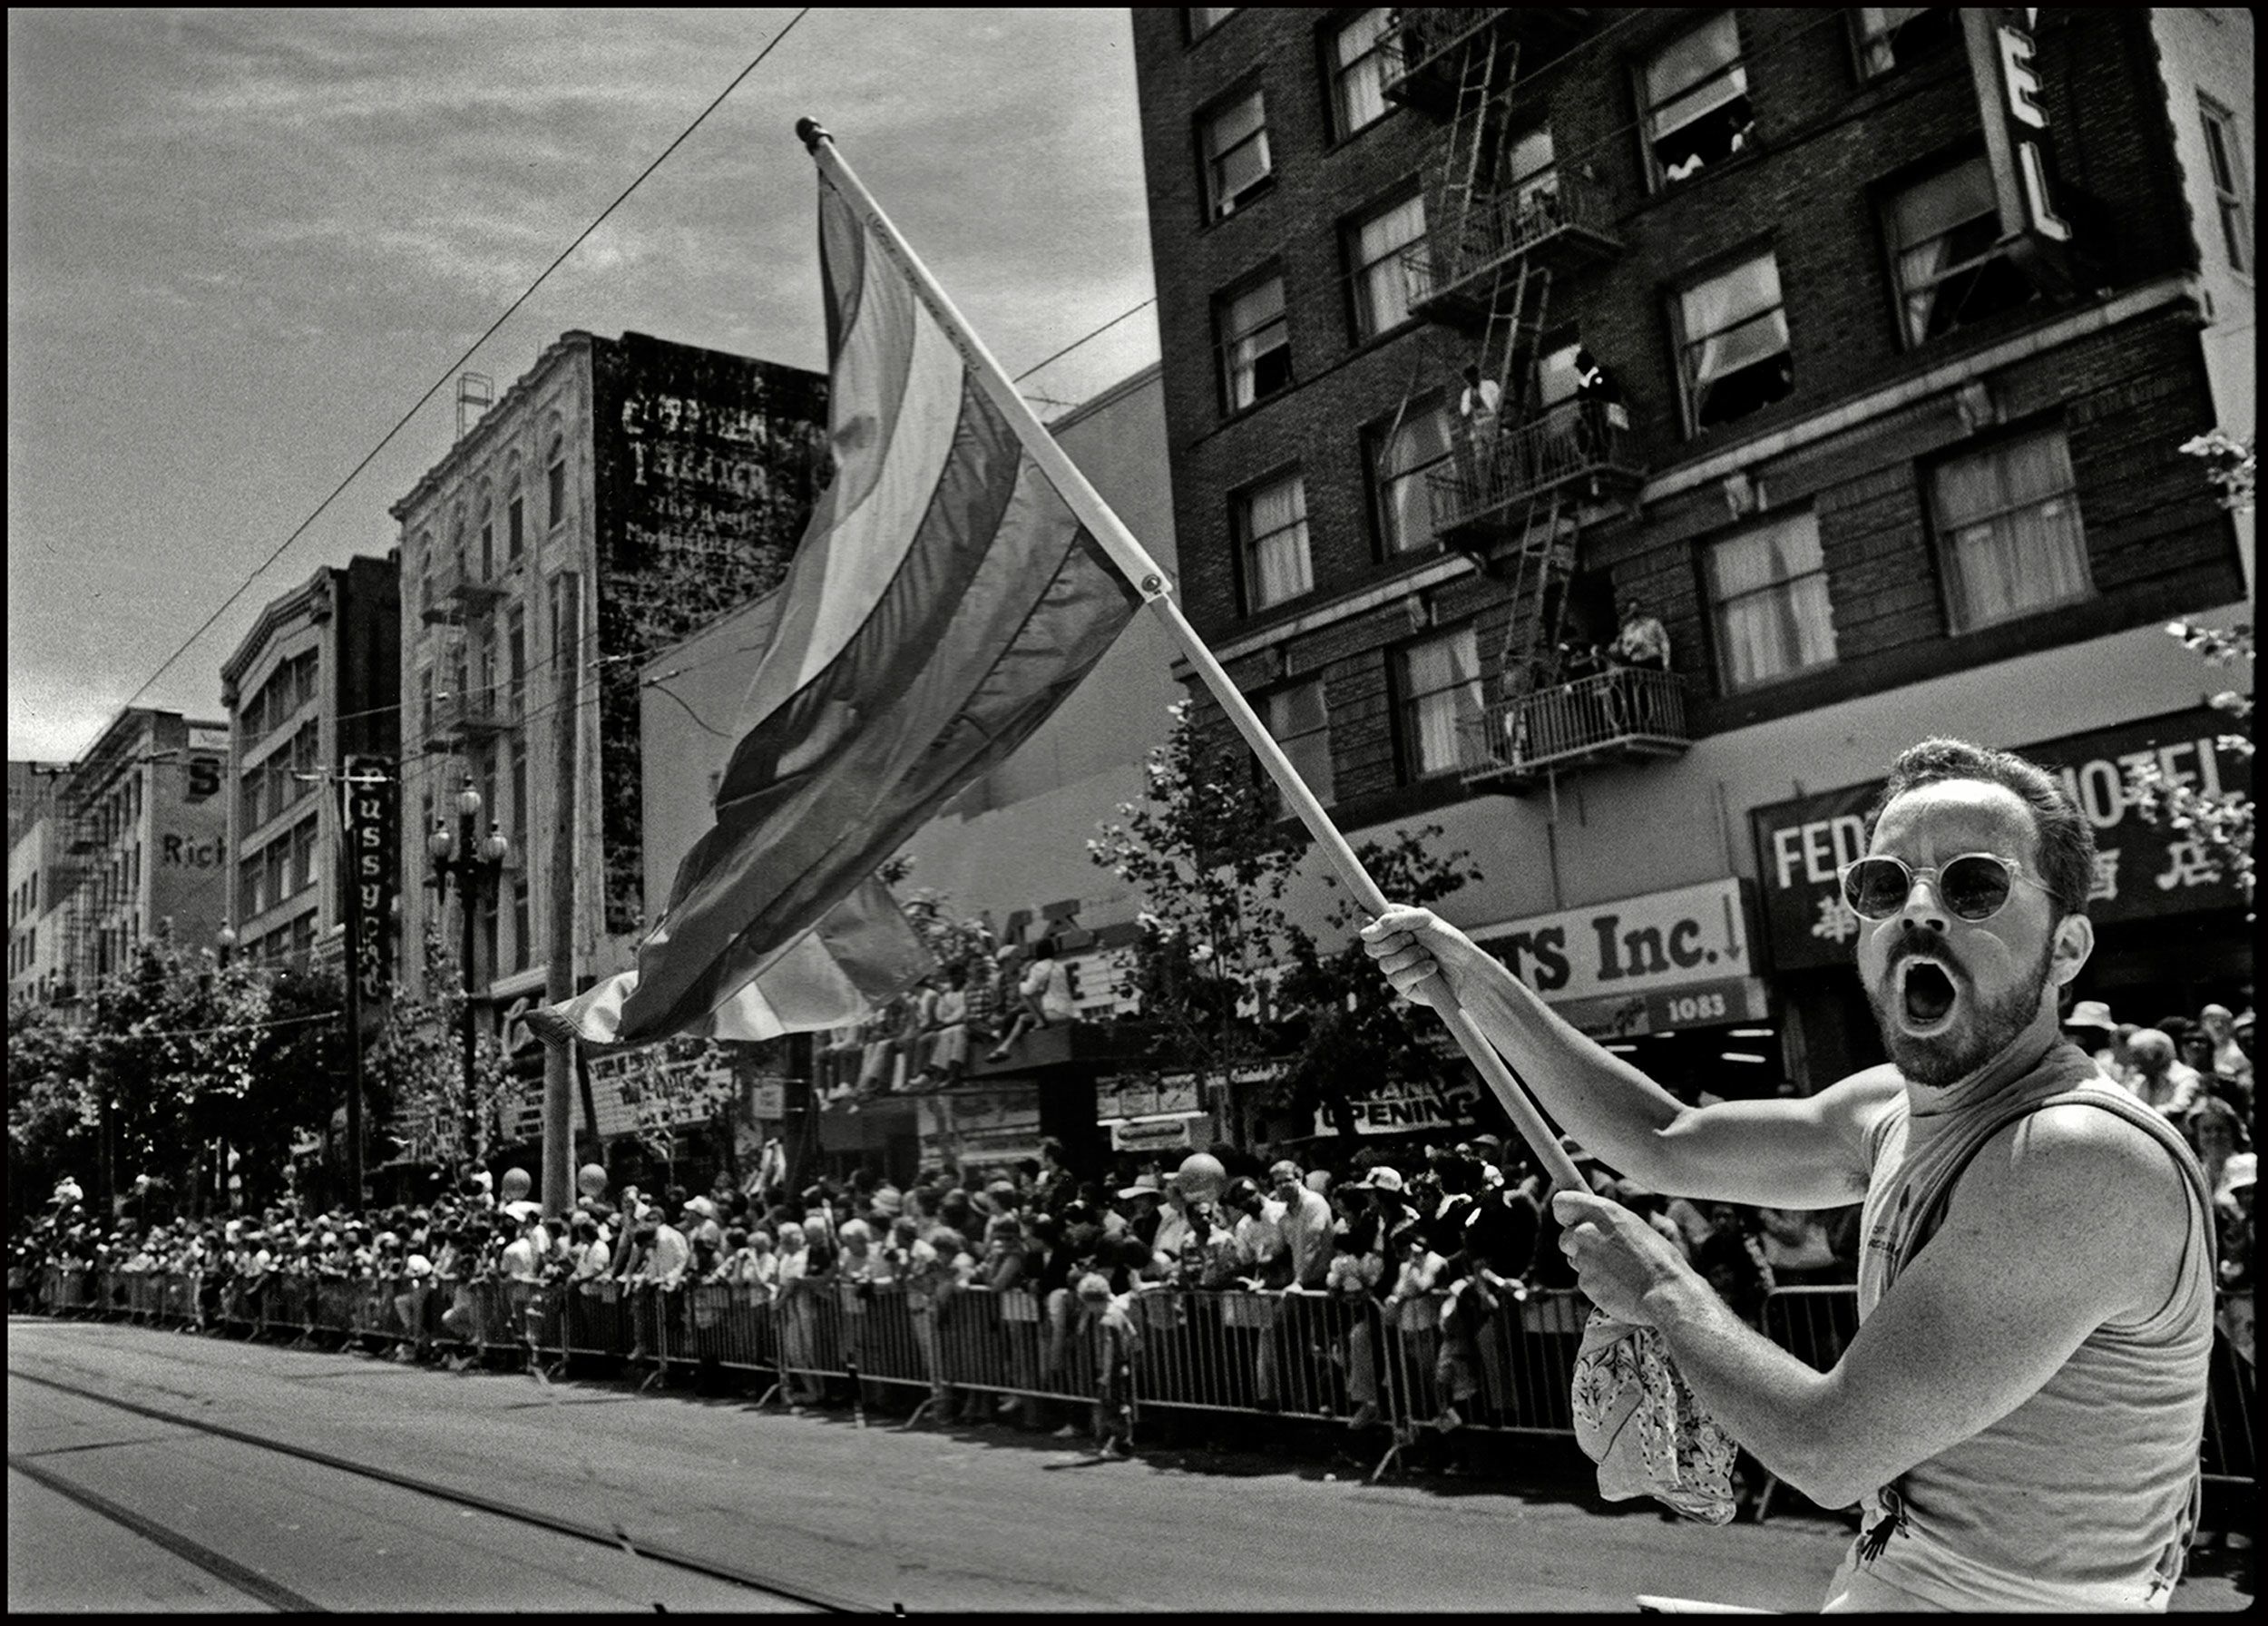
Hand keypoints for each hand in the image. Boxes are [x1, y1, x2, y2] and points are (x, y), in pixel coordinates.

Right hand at [1358, 906, 1470, 1007]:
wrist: (1465, 966)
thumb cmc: (1446, 938)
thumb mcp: (1423, 919)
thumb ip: (1393, 921)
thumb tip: (1363, 933)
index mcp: (1390, 923)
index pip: (1362, 919)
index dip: (1360, 919)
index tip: (1367, 919)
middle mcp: (1387, 944)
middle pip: (1370, 945)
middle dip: (1394, 941)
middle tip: (1413, 938)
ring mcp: (1392, 965)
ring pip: (1384, 963)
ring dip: (1409, 956)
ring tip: (1426, 954)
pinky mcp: (1400, 984)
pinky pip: (1396, 978)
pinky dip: (1416, 970)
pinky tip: (1430, 968)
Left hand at [1550, 1189, 1698, 1326]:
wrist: (1667, 1292)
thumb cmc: (1658, 1259)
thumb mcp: (1633, 1226)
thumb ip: (1605, 1221)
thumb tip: (1586, 1216)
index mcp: (1603, 1211)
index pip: (1561, 1202)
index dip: (1566, 1213)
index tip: (1570, 1220)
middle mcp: (1587, 1231)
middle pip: (1565, 1236)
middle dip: (1576, 1244)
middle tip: (1601, 1253)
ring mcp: (1584, 1257)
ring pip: (1574, 1259)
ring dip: (1588, 1264)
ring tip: (1618, 1270)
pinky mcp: (1585, 1281)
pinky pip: (1584, 1280)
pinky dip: (1597, 1283)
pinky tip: (1618, 1285)